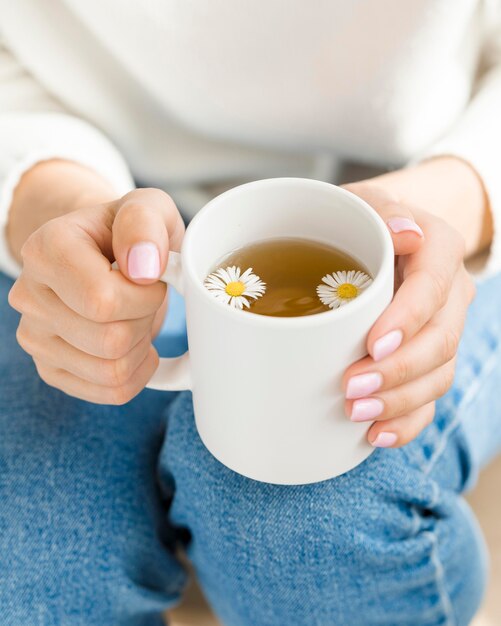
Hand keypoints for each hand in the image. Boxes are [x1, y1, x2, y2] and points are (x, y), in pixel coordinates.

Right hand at [9, 188, 184, 403]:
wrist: (108, 254)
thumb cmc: (130, 233)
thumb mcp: (148, 208)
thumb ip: (146, 222)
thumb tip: (143, 267)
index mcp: (46, 249)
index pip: (103, 301)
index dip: (146, 295)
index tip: (152, 275)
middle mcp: (29, 296)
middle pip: (111, 341)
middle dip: (145, 319)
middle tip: (144, 297)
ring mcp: (35, 337)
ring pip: (112, 372)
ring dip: (142, 347)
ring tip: (136, 316)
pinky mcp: (52, 368)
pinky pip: (111, 392)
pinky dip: (137, 373)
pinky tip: (136, 344)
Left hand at [342, 181, 475, 447]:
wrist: (385, 237)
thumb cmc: (363, 219)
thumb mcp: (364, 199)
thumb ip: (381, 208)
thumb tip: (404, 233)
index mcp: (439, 249)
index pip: (433, 287)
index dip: (408, 320)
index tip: (373, 344)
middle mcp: (450, 293)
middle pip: (440, 341)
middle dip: (398, 371)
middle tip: (351, 388)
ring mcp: (443, 329)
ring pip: (439, 374)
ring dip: (399, 401)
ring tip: (357, 415)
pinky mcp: (429, 358)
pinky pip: (430, 396)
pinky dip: (407, 421)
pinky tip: (376, 435)